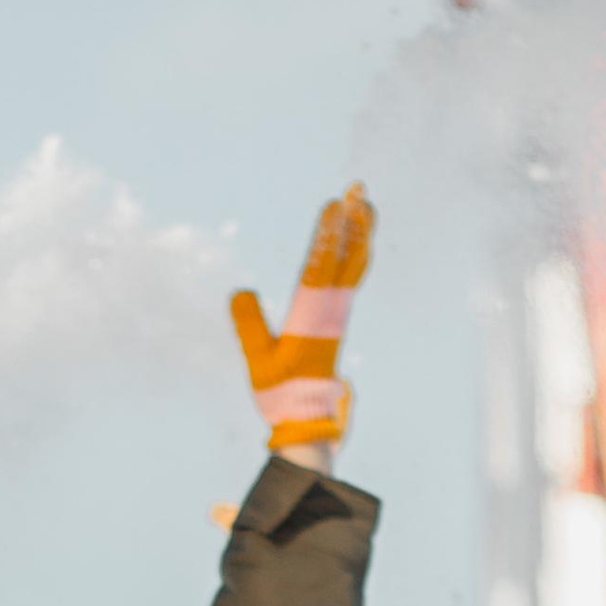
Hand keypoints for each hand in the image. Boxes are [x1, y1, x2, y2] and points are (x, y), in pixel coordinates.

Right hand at [229, 186, 373, 463]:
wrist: (307, 418)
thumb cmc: (281, 392)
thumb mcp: (257, 362)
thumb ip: (248, 327)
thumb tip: (241, 291)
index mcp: (311, 318)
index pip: (321, 268)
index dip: (327, 236)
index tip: (333, 205)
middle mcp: (332, 310)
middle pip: (347, 258)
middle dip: (352, 221)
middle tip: (358, 187)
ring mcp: (339, 312)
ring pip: (355, 264)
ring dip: (360, 231)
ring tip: (364, 201)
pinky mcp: (339, 316)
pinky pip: (352, 276)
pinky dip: (357, 252)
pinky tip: (357, 238)